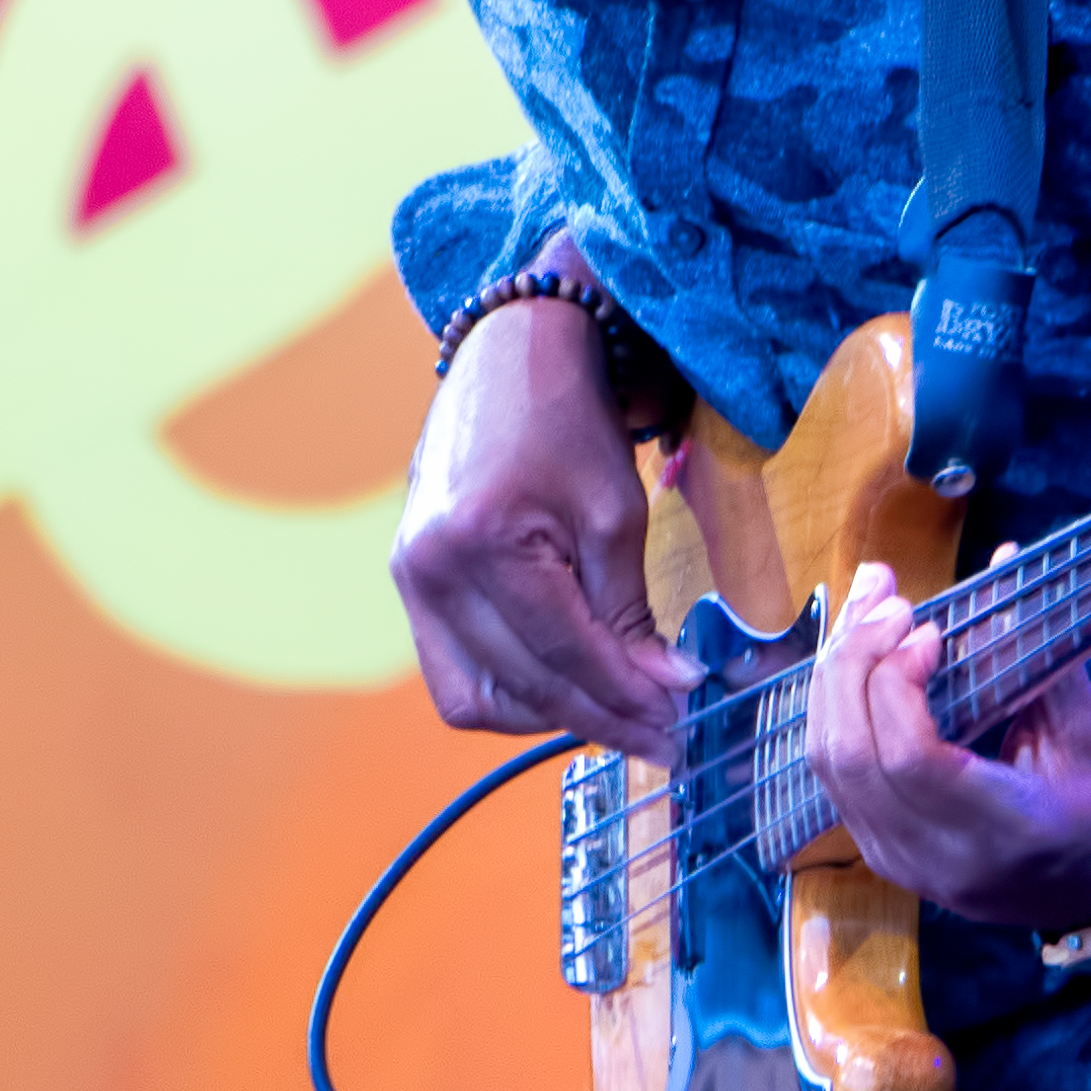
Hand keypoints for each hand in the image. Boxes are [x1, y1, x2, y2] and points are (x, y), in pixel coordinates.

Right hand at [390, 265, 701, 765]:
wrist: (508, 356)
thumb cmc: (566, 420)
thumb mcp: (615, 513)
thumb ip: (630, 611)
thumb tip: (662, 690)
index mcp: (480, 541)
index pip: (562, 654)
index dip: (627, 697)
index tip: (681, 721)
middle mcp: (429, 569)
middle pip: (522, 685)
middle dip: (600, 716)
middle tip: (663, 734)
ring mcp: (409, 579)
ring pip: (477, 700)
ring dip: (549, 716)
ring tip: (615, 711)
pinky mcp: (410, 583)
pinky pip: (454, 675)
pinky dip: (510, 693)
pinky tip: (562, 686)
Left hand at [805, 560, 1090, 931]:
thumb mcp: (1090, 732)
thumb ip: (1038, 650)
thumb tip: (1002, 557)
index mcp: (999, 834)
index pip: (909, 759)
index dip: (898, 682)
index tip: (928, 629)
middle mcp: (932, 857)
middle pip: (850, 755)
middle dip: (852, 661)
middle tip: (886, 598)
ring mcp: (894, 859)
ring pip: (826, 759)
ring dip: (834, 672)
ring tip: (867, 609)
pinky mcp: (874, 847)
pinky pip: (832, 768)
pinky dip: (835, 702)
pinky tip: (859, 654)